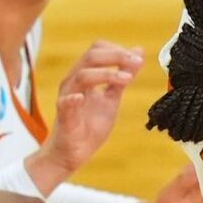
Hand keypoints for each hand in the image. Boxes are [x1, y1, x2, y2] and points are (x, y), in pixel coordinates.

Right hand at [38, 42, 142, 174]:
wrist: (74, 152)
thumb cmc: (89, 124)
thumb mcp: (112, 98)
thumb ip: (123, 78)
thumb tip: (138, 53)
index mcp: (84, 75)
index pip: (97, 50)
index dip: (118, 50)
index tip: (137, 59)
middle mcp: (74, 81)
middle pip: (91, 56)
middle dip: (116, 56)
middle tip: (136, 63)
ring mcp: (67, 97)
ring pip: (82, 76)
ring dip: (106, 74)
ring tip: (127, 79)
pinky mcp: (64, 116)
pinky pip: (65, 103)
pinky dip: (73, 99)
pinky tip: (82, 97)